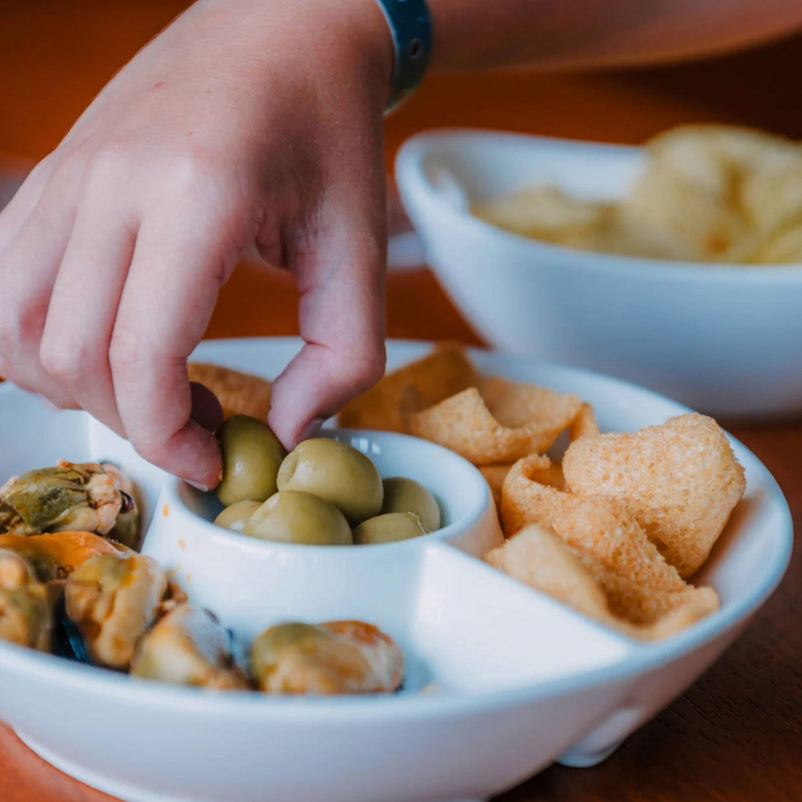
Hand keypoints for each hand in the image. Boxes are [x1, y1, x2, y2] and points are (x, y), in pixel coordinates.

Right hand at [0, 0, 391, 487]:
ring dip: (77, 387)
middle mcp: (109, 182)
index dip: (167, 436)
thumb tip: (284, 432)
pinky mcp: (55, 176)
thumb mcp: (361, 249)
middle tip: (198, 422)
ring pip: (15, 325)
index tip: (210, 460)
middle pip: (71, 354)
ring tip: (152, 387)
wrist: (282, 30)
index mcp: (195, 195)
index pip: (138, 354)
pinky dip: (42, 341)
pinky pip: (7, 282)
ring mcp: (68, 174)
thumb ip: (342, 355)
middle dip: (133, 420)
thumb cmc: (328, 134)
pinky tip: (109, 345)